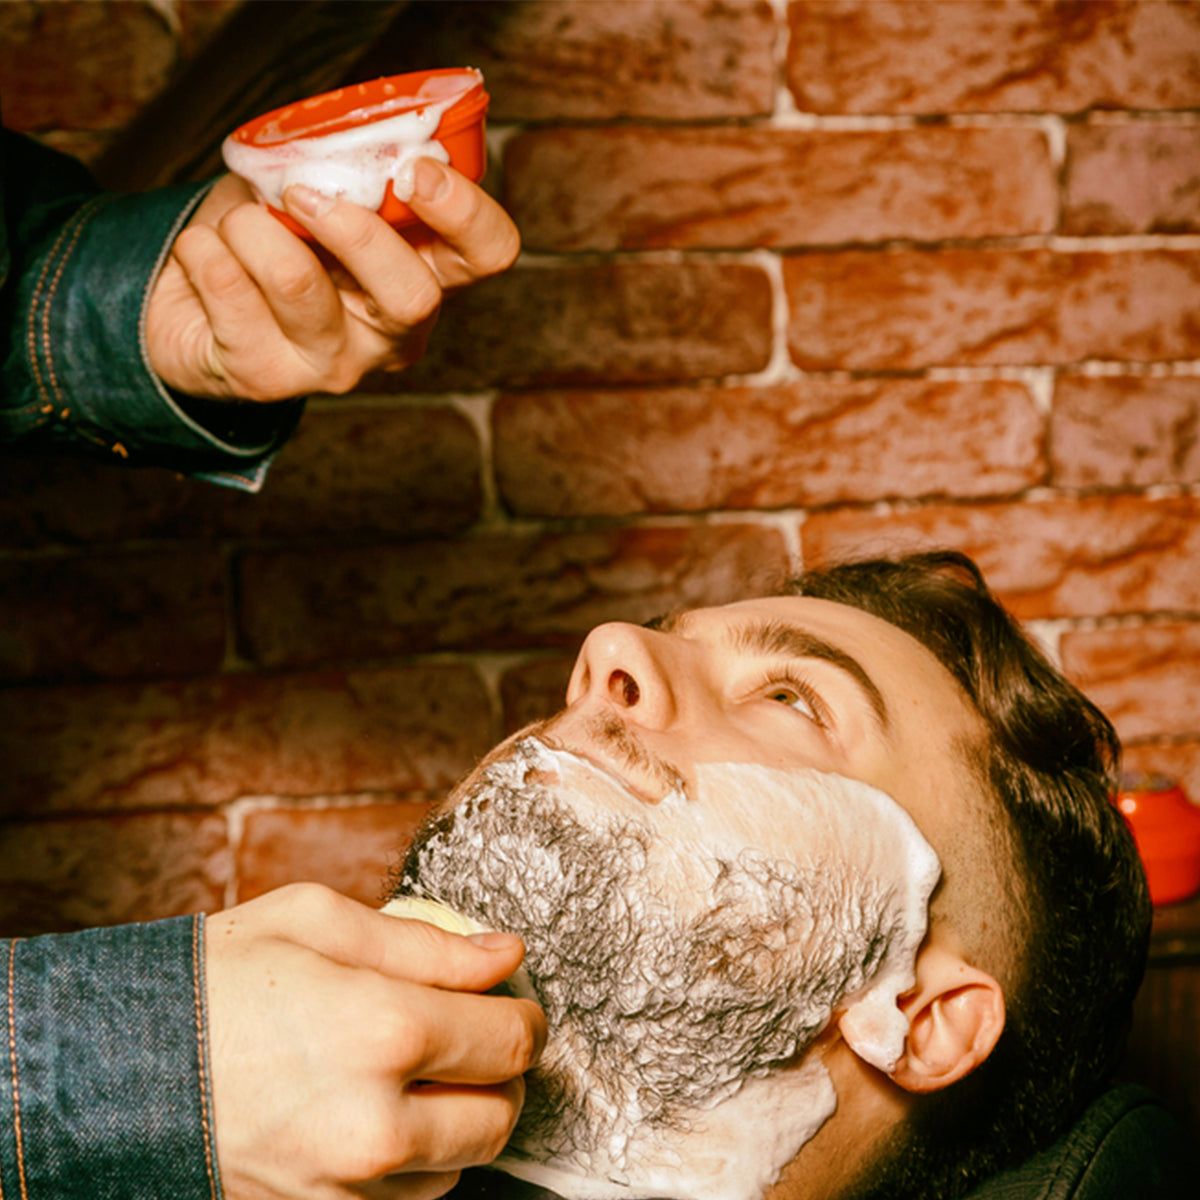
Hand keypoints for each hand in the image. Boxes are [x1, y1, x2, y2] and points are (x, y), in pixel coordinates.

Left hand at [147, 158, 519, 399]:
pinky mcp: (265, 379)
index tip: (414, 169)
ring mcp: (331, 364)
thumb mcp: (316, 190)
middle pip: (413, 298)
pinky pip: (227, 286)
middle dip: (352, 230)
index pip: (489, 253)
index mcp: (424, 275)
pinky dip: (202, 247)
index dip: (465, 210)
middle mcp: (391, 335)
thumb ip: (340, 170)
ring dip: (248, 226)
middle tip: (300, 192)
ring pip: (297, 283)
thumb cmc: (267, 236)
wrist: (189, 300)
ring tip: (236, 223)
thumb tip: (333, 145)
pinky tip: (208, 257)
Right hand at [205, 883, 545, 1199]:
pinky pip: (408, 1199)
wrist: (114, 1068)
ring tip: (416, 1071)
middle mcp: (375, 1123)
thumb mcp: (318, 921)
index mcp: (383, 1030)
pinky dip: (414, 1157)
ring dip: (459, 1117)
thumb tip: (505, 955)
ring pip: (460, 1163)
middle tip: (476, 1036)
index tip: (512, 1001)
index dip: (525, 1016)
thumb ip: (427, 942)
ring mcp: (345, 1186)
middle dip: (503, 1073)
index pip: (509, 1041)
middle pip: (500, 1116)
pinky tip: (379, 1110)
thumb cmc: (216, 980)